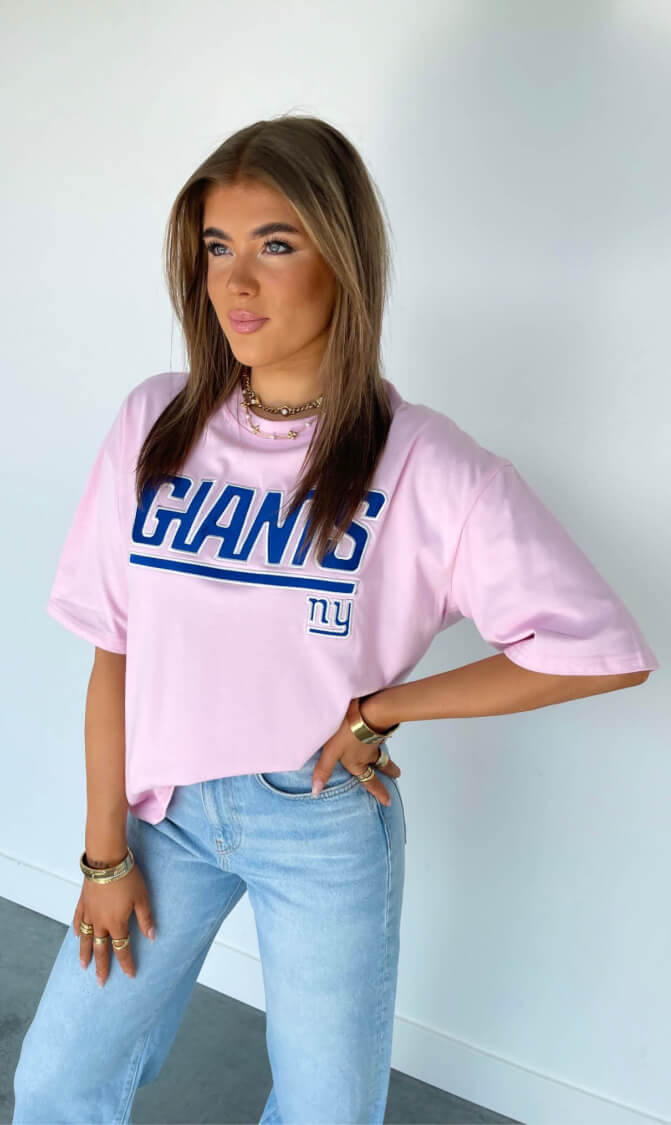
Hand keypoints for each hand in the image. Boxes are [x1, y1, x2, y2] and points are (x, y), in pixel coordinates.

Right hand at [73, 863, 155, 986]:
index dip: (127, 963)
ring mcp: (89, 913)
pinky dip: (78, 930)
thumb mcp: (142, 898)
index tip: (130, 975)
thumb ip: (145, 919)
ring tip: (84, 966)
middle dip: (102, 967)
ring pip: (86, 939)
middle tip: (101, 982)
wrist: (106, 860)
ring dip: (85, 954)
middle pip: (101, 949)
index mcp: (117, 924)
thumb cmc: (127, 878)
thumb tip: (152, 937)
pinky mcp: (83, 902)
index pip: (122, 949)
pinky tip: (78, 936)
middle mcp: (100, 923)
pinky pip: (78, 920)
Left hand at [311, 697, 400, 805]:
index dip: (379, 792)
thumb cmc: (346, 732)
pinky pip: (380, 736)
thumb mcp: (331, 752)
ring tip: (389, 758)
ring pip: (381, 750)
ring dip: (386, 756)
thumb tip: (316, 792)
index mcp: (359, 763)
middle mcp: (369, 754)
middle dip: (389, 771)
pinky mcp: (377, 726)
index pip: (370, 781)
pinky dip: (381, 738)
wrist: (365, 710)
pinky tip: (378, 734)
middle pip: (382, 765)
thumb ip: (323, 770)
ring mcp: (375, 740)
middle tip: (397, 774)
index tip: (388, 801)